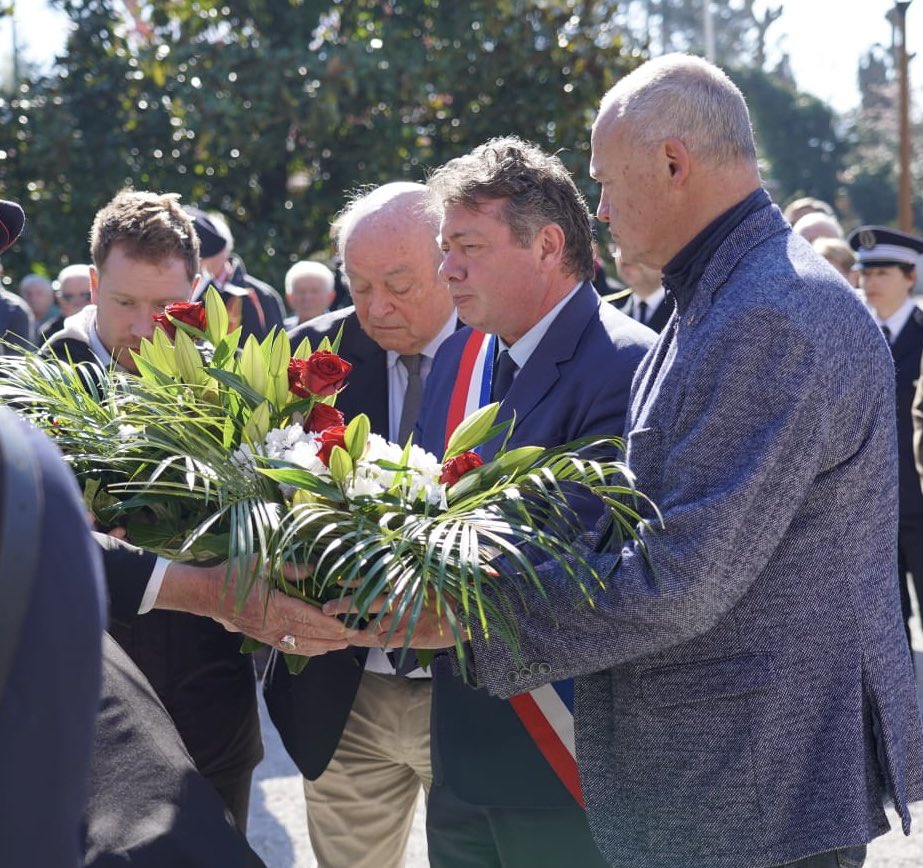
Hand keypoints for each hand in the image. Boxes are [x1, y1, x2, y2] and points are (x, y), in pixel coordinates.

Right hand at [158, 558, 355, 655]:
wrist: (207, 593)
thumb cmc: (234, 574)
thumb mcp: (262, 563)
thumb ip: (290, 568)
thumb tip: (314, 569)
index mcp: (273, 606)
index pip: (307, 618)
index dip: (328, 624)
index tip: (346, 626)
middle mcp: (271, 625)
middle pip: (307, 634)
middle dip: (331, 637)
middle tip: (352, 638)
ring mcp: (265, 634)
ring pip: (298, 645)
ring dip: (321, 647)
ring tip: (340, 647)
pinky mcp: (261, 637)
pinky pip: (286, 647)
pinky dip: (304, 650)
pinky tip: (317, 650)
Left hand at [323, 593, 460, 649]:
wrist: (470, 614)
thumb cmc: (451, 595)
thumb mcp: (430, 583)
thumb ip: (410, 580)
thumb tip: (393, 579)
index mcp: (405, 583)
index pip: (373, 581)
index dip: (355, 583)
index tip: (339, 582)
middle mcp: (401, 599)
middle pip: (365, 601)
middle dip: (343, 605)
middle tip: (325, 608)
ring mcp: (404, 618)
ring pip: (371, 624)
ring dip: (353, 627)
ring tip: (338, 629)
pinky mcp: (409, 635)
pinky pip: (385, 640)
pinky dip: (372, 640)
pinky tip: (361, 641)